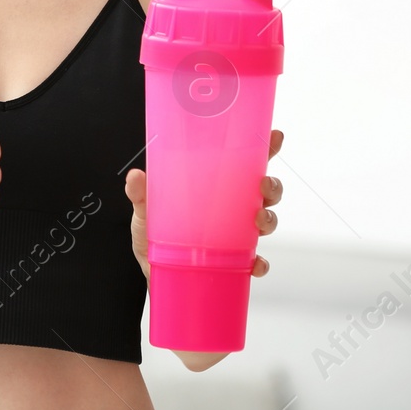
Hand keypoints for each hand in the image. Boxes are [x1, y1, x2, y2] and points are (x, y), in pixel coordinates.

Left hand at [124, 129, 283, 278]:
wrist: (152, 272)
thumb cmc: (155, 235)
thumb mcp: (145, 210)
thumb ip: (141, 194)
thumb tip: (135, 177)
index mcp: (215, 188)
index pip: (244, 163)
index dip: (264, 148)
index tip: (274, 137)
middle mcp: (230, 208)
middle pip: (264, 191)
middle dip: (272, 186)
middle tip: (264, 184)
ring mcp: (235, 235)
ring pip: (265, 221)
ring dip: (269, 219)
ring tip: (259, 219)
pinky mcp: (233, 262)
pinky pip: (254, 261)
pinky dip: (259, 263)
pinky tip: (255, 262)